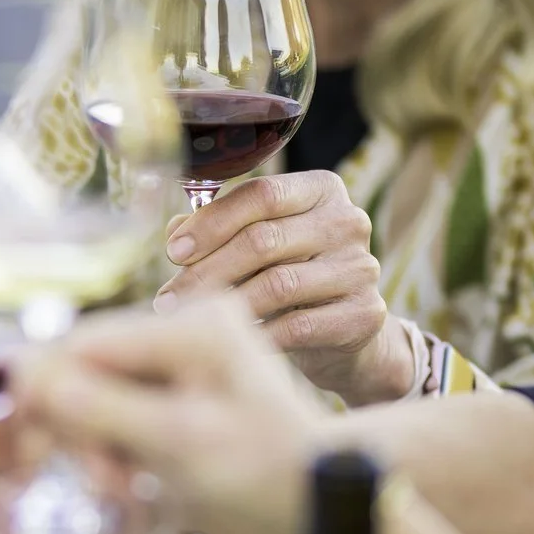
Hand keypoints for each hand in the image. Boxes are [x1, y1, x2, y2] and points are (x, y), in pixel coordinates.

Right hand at [12, 297, 335, 533]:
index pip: (86, 344)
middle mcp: (189, 328)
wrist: (324, 508)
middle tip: (99, 479)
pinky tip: (135, 475)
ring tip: (124, 486)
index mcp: (194, 327)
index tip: (26, 445)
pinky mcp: (186, 388)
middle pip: (89, 367)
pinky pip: (124, 408)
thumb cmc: (268, 477)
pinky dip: (118, 445)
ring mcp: (188, 358)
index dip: (46, 392)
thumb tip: (27, 378)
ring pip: (101, 392)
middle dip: (79, 427)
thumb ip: (100, 409)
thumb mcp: (178, 444)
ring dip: (97, 444)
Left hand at [158, 171, 414, 405]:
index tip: (173, 252)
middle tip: (168, 300)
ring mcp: (361, 268)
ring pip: (278, 284)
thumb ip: (218, 231)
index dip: (211, 222)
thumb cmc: (290, 278)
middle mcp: (348, 221)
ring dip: (225, 306)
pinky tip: (230, 343)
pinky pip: (297, 326)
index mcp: (321, 190)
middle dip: (206, 271)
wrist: (346, 334)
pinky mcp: (364, 314)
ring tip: (190, 322)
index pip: (262, 194)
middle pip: (264, 239)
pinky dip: (258, 336)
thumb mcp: (257, 247)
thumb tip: (175, 233)